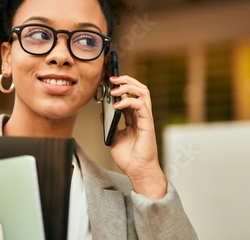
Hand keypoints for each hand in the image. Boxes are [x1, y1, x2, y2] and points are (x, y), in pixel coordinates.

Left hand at [108, 75, 166, 199]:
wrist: (137, 170)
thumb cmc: (128, 157)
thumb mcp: (113, 137)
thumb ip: (109, 124)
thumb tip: (101, 113)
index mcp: (133, 117)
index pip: (130, 94)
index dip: (120, 85)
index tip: (108, 81)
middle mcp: (140, 114)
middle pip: (139, 88)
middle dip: (126, 80)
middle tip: (112, 79)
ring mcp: (145, 117)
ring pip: (143, 92)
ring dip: (128, 86)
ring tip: (115, 89)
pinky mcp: (148, 123)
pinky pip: (141, 105)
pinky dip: (129, 101)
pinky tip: (118, 105)